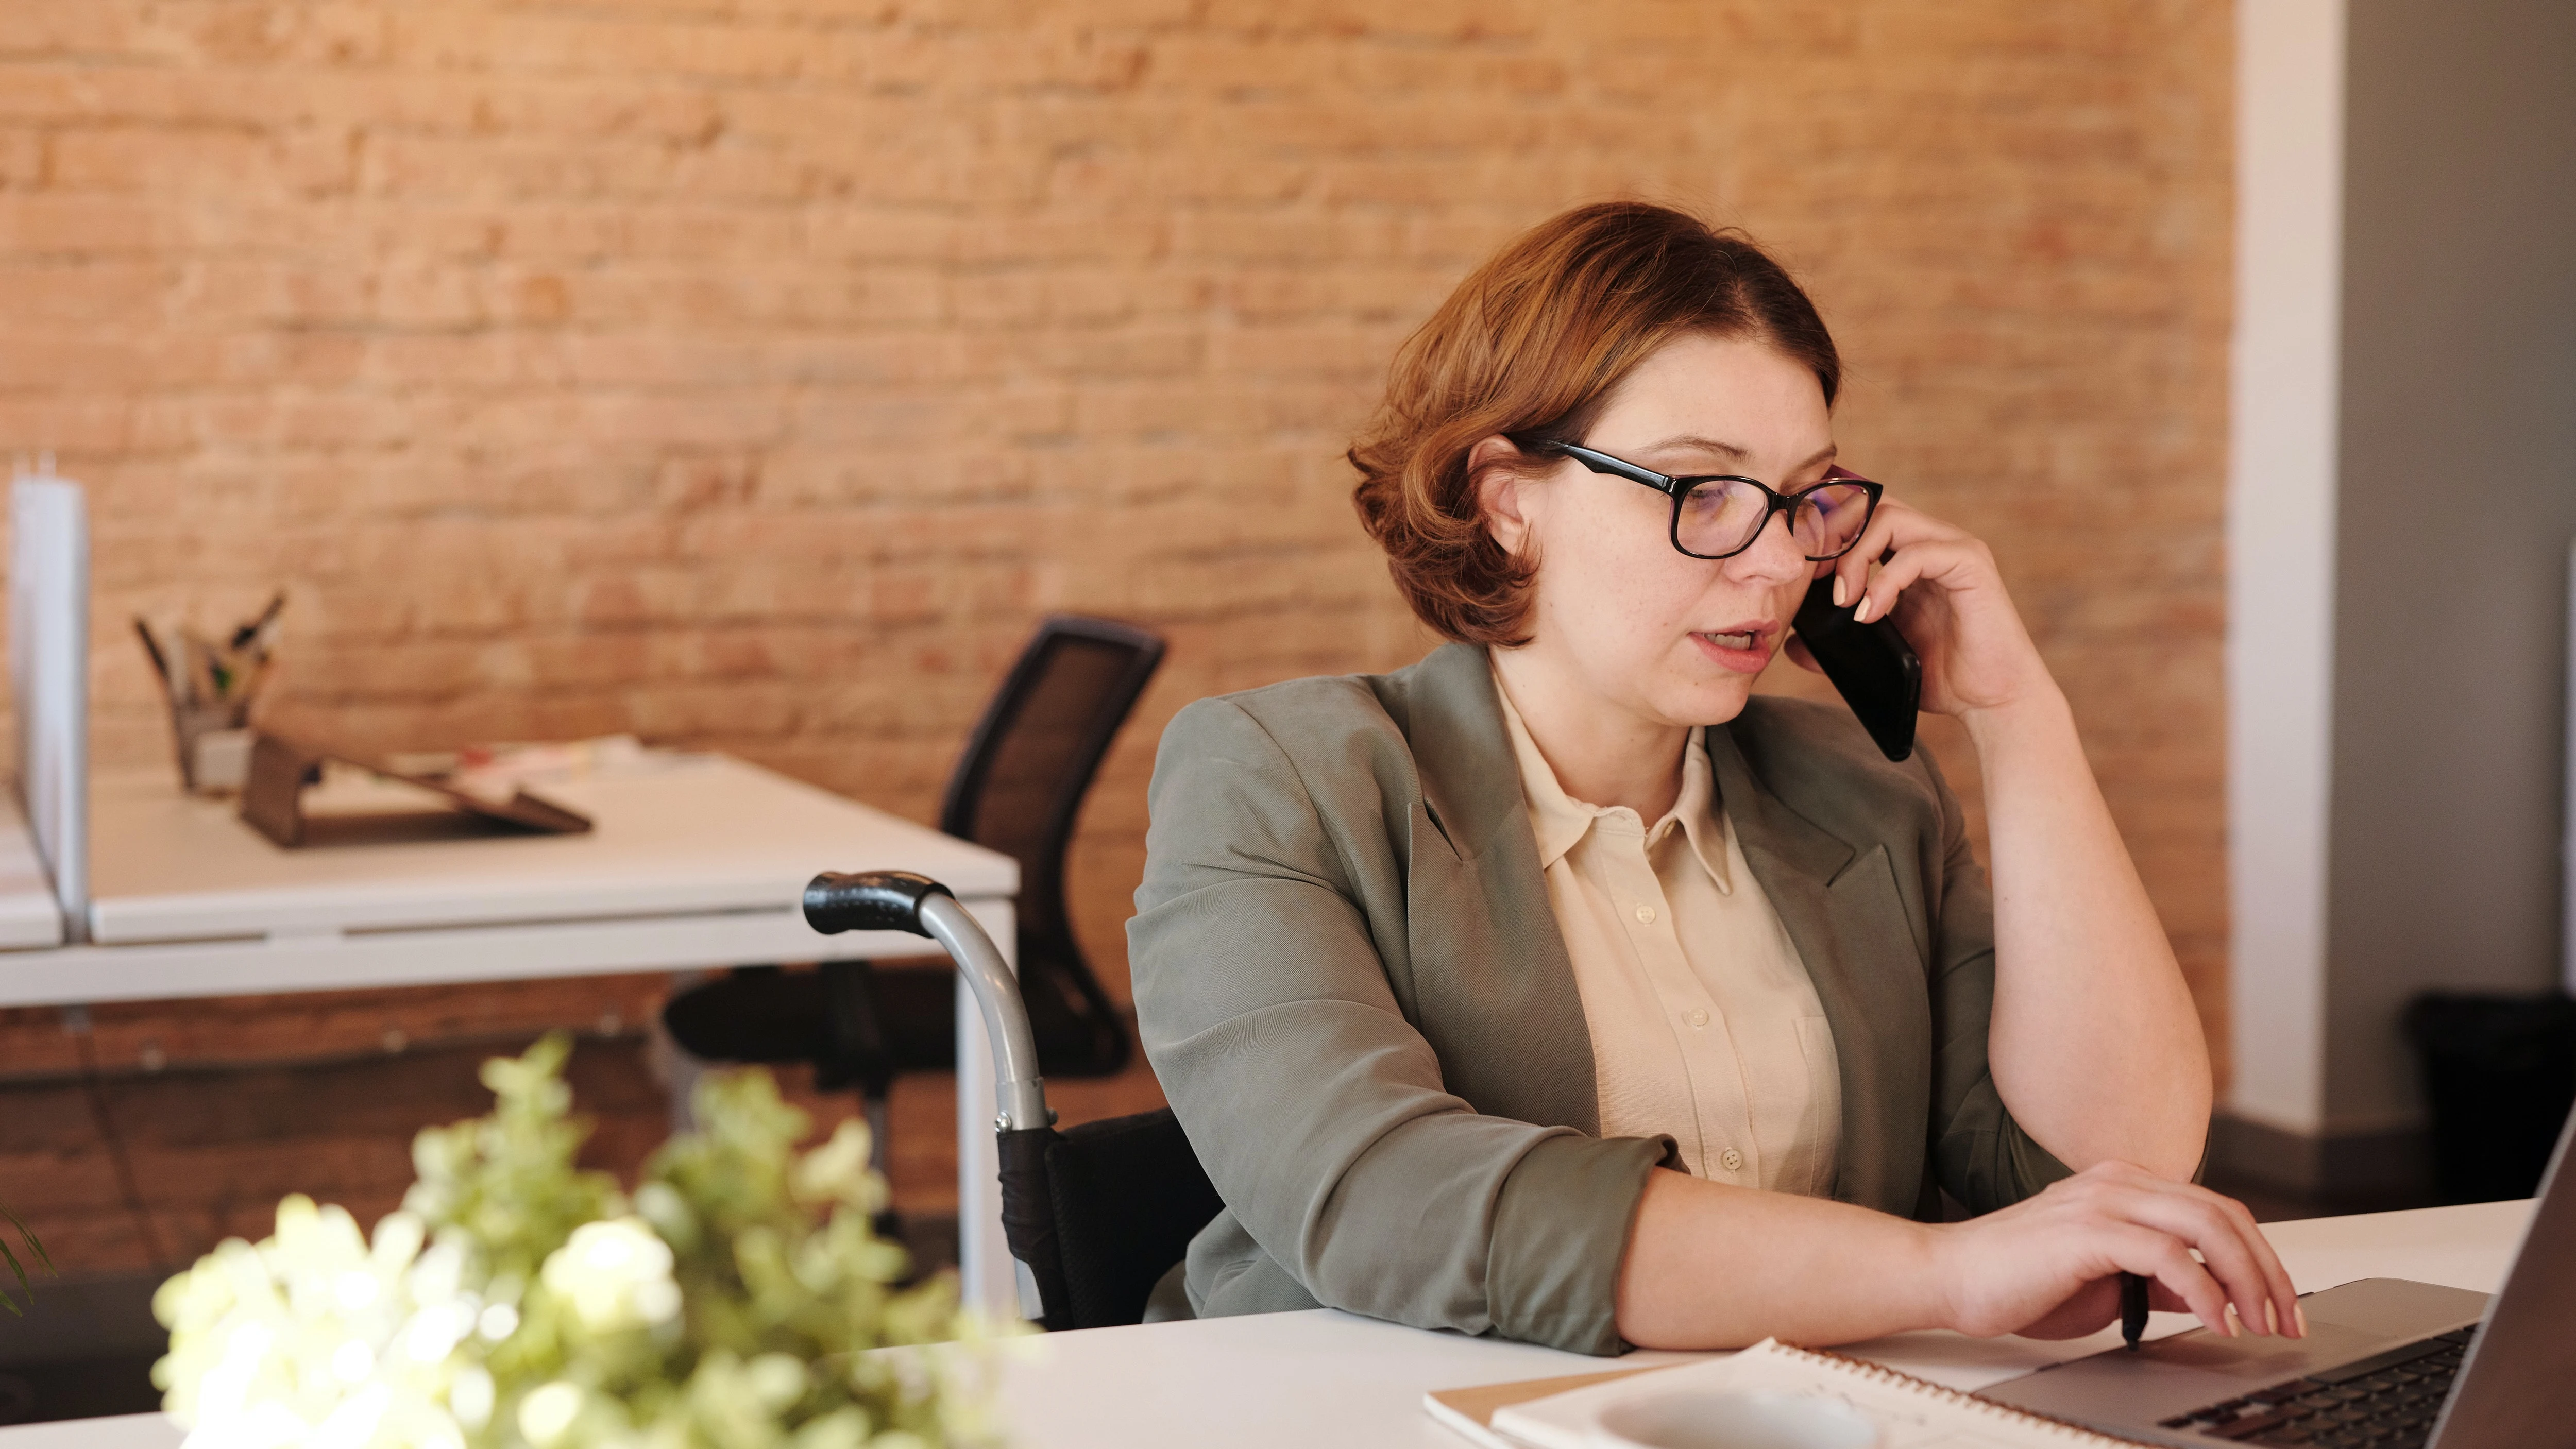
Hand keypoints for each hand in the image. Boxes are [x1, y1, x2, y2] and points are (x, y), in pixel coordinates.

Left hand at [1783, 498, 2050, 720]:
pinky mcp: (1971, 565)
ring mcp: (1954, 548)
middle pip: (1871, 506)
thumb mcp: (1875, 655)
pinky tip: (1870, 614)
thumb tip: (1792, 643)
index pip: (1862, 516)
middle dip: (1834, 538)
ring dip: (1854, 556)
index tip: (1801, 572)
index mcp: (1909, 554)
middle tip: (1815, 581)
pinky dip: (1884, 581)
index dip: (1826, 534)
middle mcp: (1932, 541)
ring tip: (1842, 602)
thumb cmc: (1939, 675)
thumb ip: (1835, 644)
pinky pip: (1916, 554)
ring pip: (1890, 518)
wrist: (1990, 700)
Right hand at [1926, 1161, 2302, 1341]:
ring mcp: (2103, 1201)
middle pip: (2224, 1213)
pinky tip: (2215, 1320)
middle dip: (2267, 1270)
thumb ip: (2155, 1279)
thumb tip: (2207, 1296)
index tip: (2277, 1304)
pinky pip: (2169, 1255)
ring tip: (2260, 1321)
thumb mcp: (2105, 1281)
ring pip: (2207, 1225)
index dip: (2258, 1257)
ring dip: (2247, 1279)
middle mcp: (2118, 1182)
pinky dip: (2204, 1290)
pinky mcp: (2088, 1230)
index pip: (2215, 1210)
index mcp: (2123, 1185)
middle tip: (2285, 1318)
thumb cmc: (2016, 1280)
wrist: (1950, 1277)